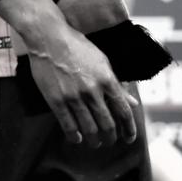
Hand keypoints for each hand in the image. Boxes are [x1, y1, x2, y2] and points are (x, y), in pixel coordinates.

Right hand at [23, 22, 138, 147]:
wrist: (49, 38)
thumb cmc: (77, 47)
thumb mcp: (103, 62)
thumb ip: (118, 85)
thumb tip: (133, 103)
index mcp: (107, 80)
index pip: (124, 112)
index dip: (129, 129)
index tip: (129, 138)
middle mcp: (93, 91)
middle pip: (108, 124)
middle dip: (111, 138)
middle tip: (109, 142)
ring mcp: (73, 96)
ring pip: (89, 128)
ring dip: (94, 140)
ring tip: (94, 143)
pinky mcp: (56, 99)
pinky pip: (67, 124)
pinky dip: (74, 135)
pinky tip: (77, 138)